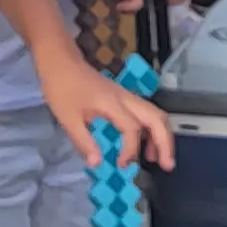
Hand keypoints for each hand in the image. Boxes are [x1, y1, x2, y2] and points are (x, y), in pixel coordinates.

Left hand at [43, 56, 177, 171]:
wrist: (59, 60)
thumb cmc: (61, 87)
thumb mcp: (67, 118)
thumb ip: (83, 142)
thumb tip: (97, 164)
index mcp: (112, 103)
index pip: (132, 128)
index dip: (131, 149)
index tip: (121, 165)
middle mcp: (125, 98)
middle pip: (157, 118)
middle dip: (165, 143)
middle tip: (166, 165)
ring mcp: (126, 96)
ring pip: (155, 114)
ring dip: (161, 136)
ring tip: (158, 159)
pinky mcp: (123, 97)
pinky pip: (146, 113)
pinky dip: (152, 129)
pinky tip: (144, 144)